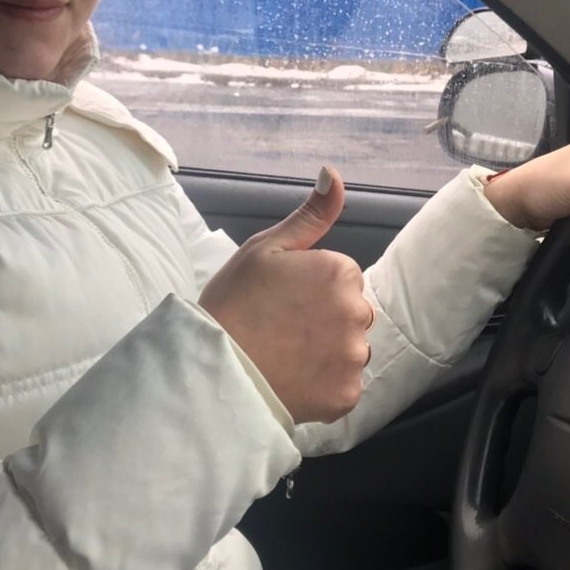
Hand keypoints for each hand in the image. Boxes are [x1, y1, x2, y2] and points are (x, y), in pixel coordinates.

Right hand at [198, 166, 370, 423]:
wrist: (213, 368)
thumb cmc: (234, 304)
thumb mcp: (266, 248)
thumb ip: (310, 214)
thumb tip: (333, 174)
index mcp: (340, 272)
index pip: (343, 277)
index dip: (312, 288)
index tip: (283, 300)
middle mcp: (357, 313)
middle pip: (352, 313)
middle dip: (326, 319)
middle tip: (282, 329)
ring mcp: (353, 357)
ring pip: (349, 349)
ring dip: (327, 353)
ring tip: (286, 355)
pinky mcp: (346, 395)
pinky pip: (344, 385)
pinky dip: (324, 385)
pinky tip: (293, 378)